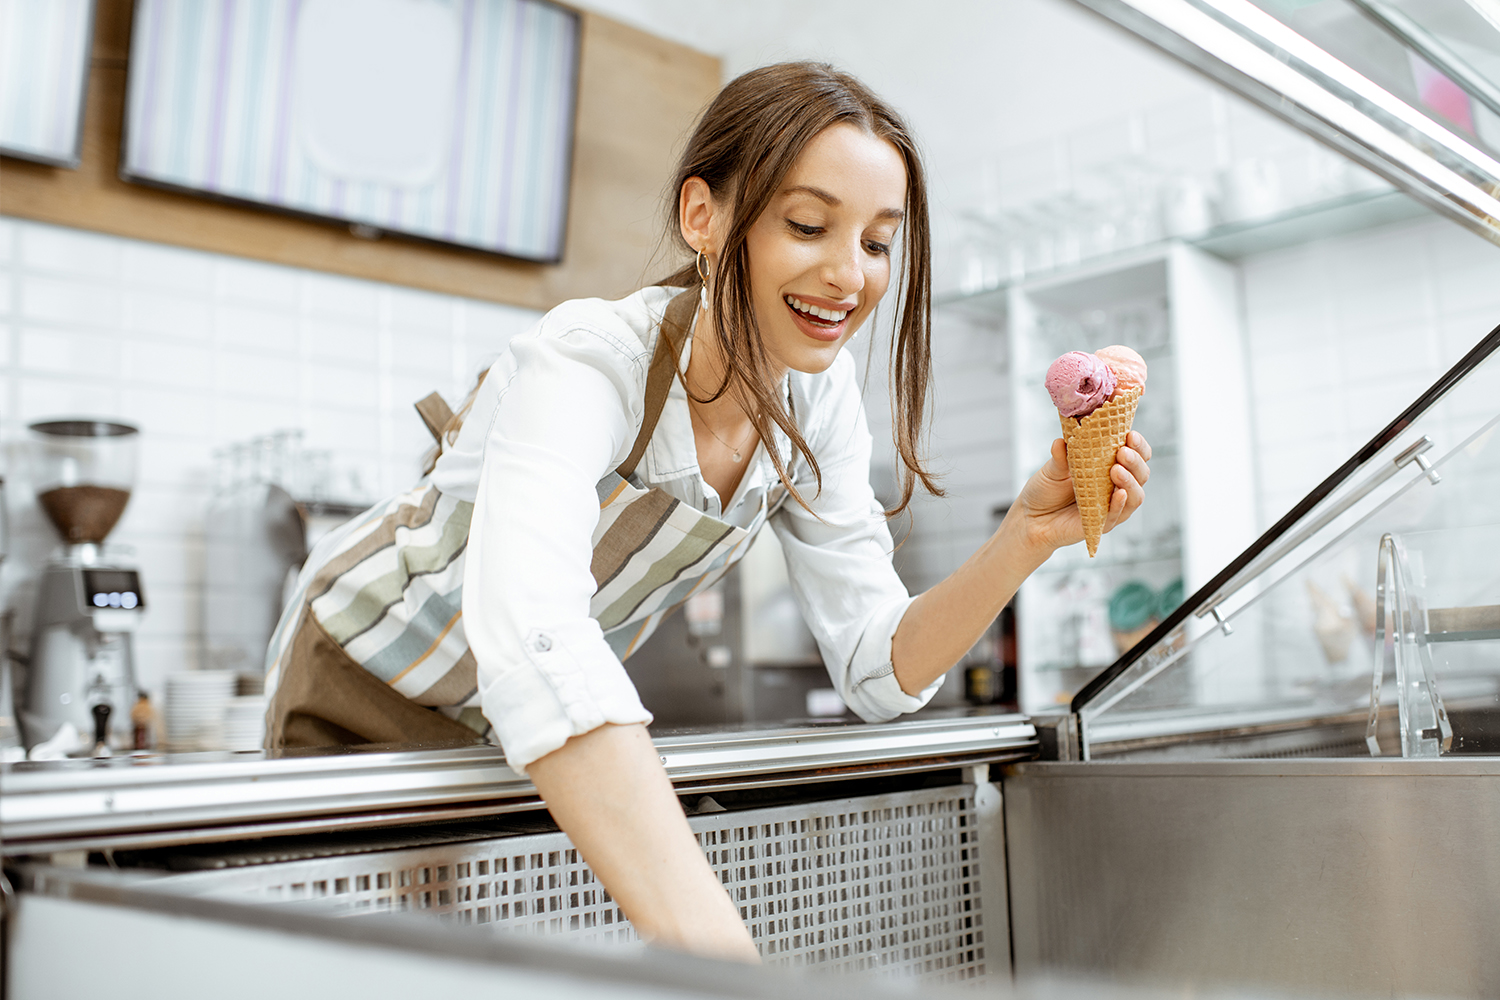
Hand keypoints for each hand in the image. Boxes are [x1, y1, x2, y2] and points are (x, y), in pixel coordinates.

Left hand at [1011, 430, 1152, 553]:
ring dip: (1130, 481)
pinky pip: (1118, 515)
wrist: (1029, 518)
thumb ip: (1060, 456)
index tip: (1129, 434)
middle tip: (1122, 452)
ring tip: (1116, 469)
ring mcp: (1111, 506)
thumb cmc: (1045, 491)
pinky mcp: (1102, 524)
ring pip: (1135, 495)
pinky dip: (1120, 504)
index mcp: (1108, 467)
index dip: (1138, 445)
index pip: (1136, 455)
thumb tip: (1061, 441)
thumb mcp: (1052, 470)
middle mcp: (1115, 487)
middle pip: (1141, 474)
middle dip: (1135, 461)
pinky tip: (1119, 493)